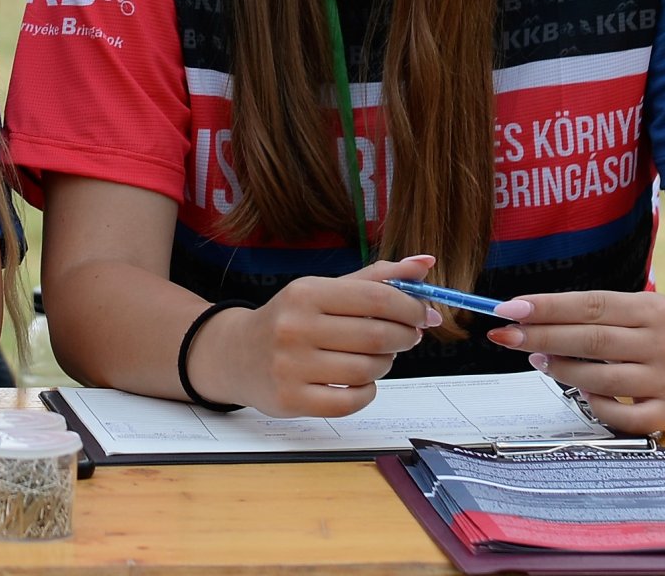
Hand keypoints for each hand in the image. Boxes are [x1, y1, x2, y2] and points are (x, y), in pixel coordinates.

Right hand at [198, 255, 441, 418]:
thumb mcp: (326, 289)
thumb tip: (426, 262)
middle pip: (377, 337)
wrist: (238, 355)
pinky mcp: (291, 400)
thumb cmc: (291, 319)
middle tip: (408, 336)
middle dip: (404, 337)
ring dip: (384, 364)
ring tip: (376, 357)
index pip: (375, 298)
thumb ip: (377, 277)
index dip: (410, 308)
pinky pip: (351, 401)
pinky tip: (359, 381)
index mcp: (305, 293)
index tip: (423, 314)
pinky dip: (367, 392)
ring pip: (368, 370)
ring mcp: (290, 367)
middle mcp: (294, 328)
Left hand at [484, 290, 664, 433]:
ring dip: (561, 370)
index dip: (548, 307)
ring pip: (602, 380)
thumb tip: (527, 319)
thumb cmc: (651, 334)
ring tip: (538, 360)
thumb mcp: (632, 310)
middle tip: (506, 336)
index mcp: (653, 309)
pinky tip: (583, 393)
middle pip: (592, 341)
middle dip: (542, 337)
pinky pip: (623, 417)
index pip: (591, 305)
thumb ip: (588, 314)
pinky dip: (597, 406)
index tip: (509, 309)